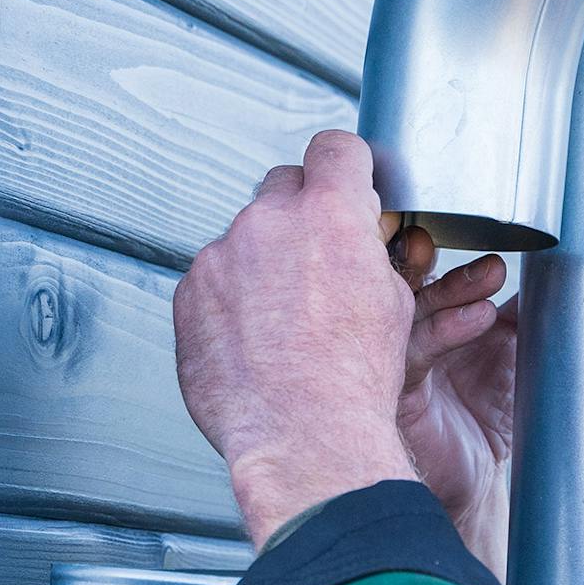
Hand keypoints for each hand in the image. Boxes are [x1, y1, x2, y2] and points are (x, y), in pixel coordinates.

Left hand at [173, 130, 417, 547]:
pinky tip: (258, 342)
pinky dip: (233, 302)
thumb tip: (361, 246)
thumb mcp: (395, 306)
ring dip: (266, 264)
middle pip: (285, 187)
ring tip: (289, 321)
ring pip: (246, 239)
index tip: (350, 181)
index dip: (347, 166)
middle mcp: (269, 222)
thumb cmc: (354, 381)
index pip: (336, 149)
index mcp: (331, 215)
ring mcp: (220, 256)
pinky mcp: (188, 294)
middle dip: (303, 215)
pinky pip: (214, 281)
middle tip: (321, 259)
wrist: (304, 435)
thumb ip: (370, 256)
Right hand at [391, 232, 517, 574]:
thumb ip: (520, 312)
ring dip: (451, 287)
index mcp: (428, 319)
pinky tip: (480, 316)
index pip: (427, 270)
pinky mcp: (401, 391)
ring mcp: (400, 361)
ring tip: (490, 276)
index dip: (444, 249)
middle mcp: (408, 334)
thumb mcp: (511, 353)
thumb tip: (551, 267)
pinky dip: (448, 329)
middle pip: (408, 281)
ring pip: (410, 309)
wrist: (475, 481)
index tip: (483, 235)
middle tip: (480, 252)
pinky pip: (416, 351)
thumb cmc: (485, 418)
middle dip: (435, 259)